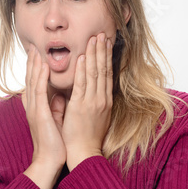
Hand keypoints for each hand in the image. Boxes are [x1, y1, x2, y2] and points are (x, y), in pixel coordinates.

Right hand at [23, 43, 65, 188]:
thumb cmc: (55, 143)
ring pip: (33, 81)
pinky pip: (40, 92)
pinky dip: (40, 77)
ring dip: (35, 64)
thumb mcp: (55, 120)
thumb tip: (60, 96)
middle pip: (31, 78)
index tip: (39, 53)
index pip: (35, 81)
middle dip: (33, 60)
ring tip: (37, 49)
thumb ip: (55, 107)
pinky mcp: (39, 114)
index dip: (36, 66)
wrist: (50, 161)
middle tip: (34, 45)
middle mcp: (33, 105)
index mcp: (37, 106)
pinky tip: (43, 66)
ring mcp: (34, 109)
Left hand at [62, 33, 113, 170]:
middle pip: (103, 70)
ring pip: (94, 73)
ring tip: (94, 38)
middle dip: (102, 51)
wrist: (84, 154)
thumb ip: (92, 101)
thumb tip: (87, 89)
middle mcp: (101, 99)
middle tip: (102, 34)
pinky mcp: (80, 106)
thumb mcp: (96, 116)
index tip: (105, 44)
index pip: (107, 75)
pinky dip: (82, 69)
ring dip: (94, 54)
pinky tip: (82, 57)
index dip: (106, 58)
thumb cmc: (87, 138)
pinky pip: (82, 84)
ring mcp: (92, 102)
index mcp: (104, 101)